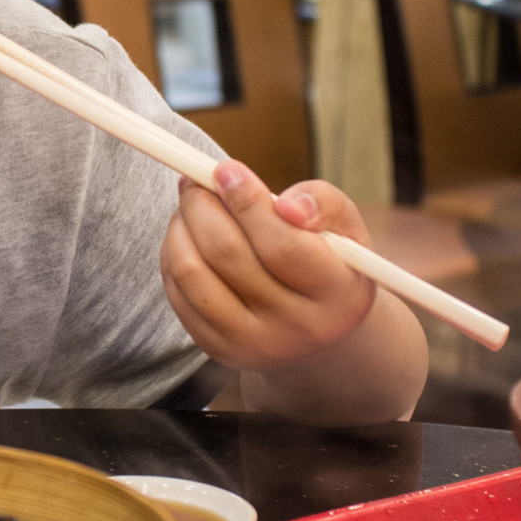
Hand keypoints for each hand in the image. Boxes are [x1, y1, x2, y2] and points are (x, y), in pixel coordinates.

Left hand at [160, 161, 376, 371]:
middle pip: (228, 255)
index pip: (281, 245)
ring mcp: (255, 345)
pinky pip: (178, 294)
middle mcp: (298, 329)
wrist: (318, 328)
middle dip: (203, 205)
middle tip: (196, 180)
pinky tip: (187, 236)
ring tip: (191, 204)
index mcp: (339, 296)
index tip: (226, 170)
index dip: (247, 202)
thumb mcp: (346, 228)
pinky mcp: (220, 350)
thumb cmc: (330, 261)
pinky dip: (173, 254)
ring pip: (193, 274)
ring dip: (181, 226)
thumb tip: (288, 205)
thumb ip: (323, 204)